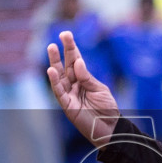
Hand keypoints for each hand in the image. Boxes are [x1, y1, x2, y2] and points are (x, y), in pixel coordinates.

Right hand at [46, 32, 120, 146]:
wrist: (110, 128)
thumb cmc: (107, 109)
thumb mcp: (100, 89)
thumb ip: (87, 77)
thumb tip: (78, 62)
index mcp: (83, 78)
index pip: (75, 60)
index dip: (71, 47)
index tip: (66, 34)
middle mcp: (74, 85)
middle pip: (65, 65)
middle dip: (61, 51)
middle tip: (59, 37)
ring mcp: (69, 95)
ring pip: (59, 76)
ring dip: (54, 62)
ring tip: (51, 48)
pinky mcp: (67, 106)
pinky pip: (59, 92)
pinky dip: (54, 82)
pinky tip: (51, 70)